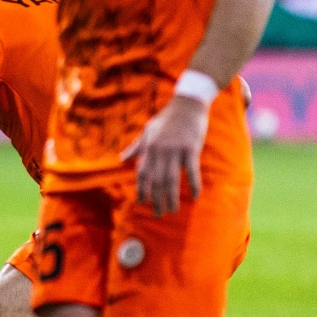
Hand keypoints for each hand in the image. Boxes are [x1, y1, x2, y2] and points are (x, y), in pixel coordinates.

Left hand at [122, 95, 209, 215]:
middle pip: (156, 180)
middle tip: (158, 214)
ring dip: (171, 197)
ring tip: (172, 211)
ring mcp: (175, 150)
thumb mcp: (148, 131)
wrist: (188, 102)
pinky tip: (196, 197)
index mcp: (149, 147)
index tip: (142, 202)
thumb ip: (136, 147)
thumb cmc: (167, 118)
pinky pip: (192, 170)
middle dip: (156, 199)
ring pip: (171, 179)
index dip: (141, 189)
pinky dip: (194, 185)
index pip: (142, 173)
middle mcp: (160, 150)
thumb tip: (121, 159)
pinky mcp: (191, 148)